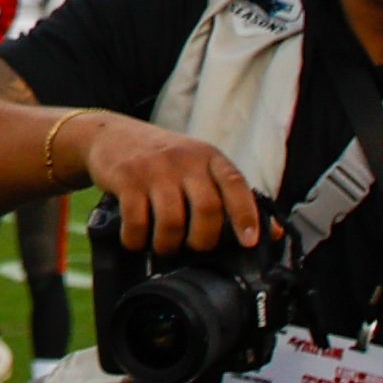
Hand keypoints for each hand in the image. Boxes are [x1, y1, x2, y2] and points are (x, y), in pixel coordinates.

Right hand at [83, 115, 262, 255]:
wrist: (111, 134)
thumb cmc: (162, 159)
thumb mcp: (197, 166)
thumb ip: (228, 194)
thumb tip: (271, 232)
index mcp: (209, 157)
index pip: (236, 184)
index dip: (246, 215)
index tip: (250, 241)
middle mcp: (185, 159)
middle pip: (207, 210)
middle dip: (203, 241)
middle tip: (193, 248)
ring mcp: (155, 168)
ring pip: (172, 222)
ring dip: (168, 245)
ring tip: (164, 246)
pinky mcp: (127, 178)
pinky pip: (137, 221)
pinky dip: (137, 240)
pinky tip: (136, 240)